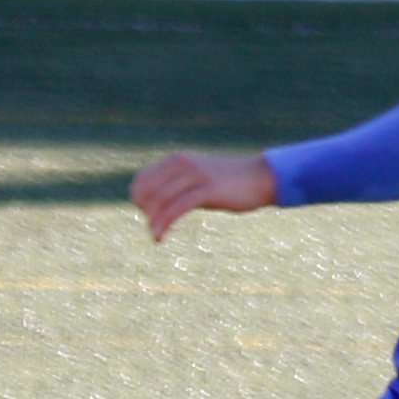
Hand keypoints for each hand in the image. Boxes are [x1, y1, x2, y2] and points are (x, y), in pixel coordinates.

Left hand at [131, 150, 276, 243]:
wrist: (259, 178)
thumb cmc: (228, 183)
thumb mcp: (198, 178)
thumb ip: (178, 185)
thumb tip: (155, 203)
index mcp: (177, 159)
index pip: (141, 179)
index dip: (138, 200)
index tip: (149, 215)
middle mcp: (183, 163)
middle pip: (147, 191)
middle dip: (145, 212)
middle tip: (155, 226)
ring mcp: (196, 175)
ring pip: (160, 201)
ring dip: (153, 223)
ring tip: (155, 237)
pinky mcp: (207, 190)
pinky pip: (176, 209)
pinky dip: (163, 225)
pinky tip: (160, 239)